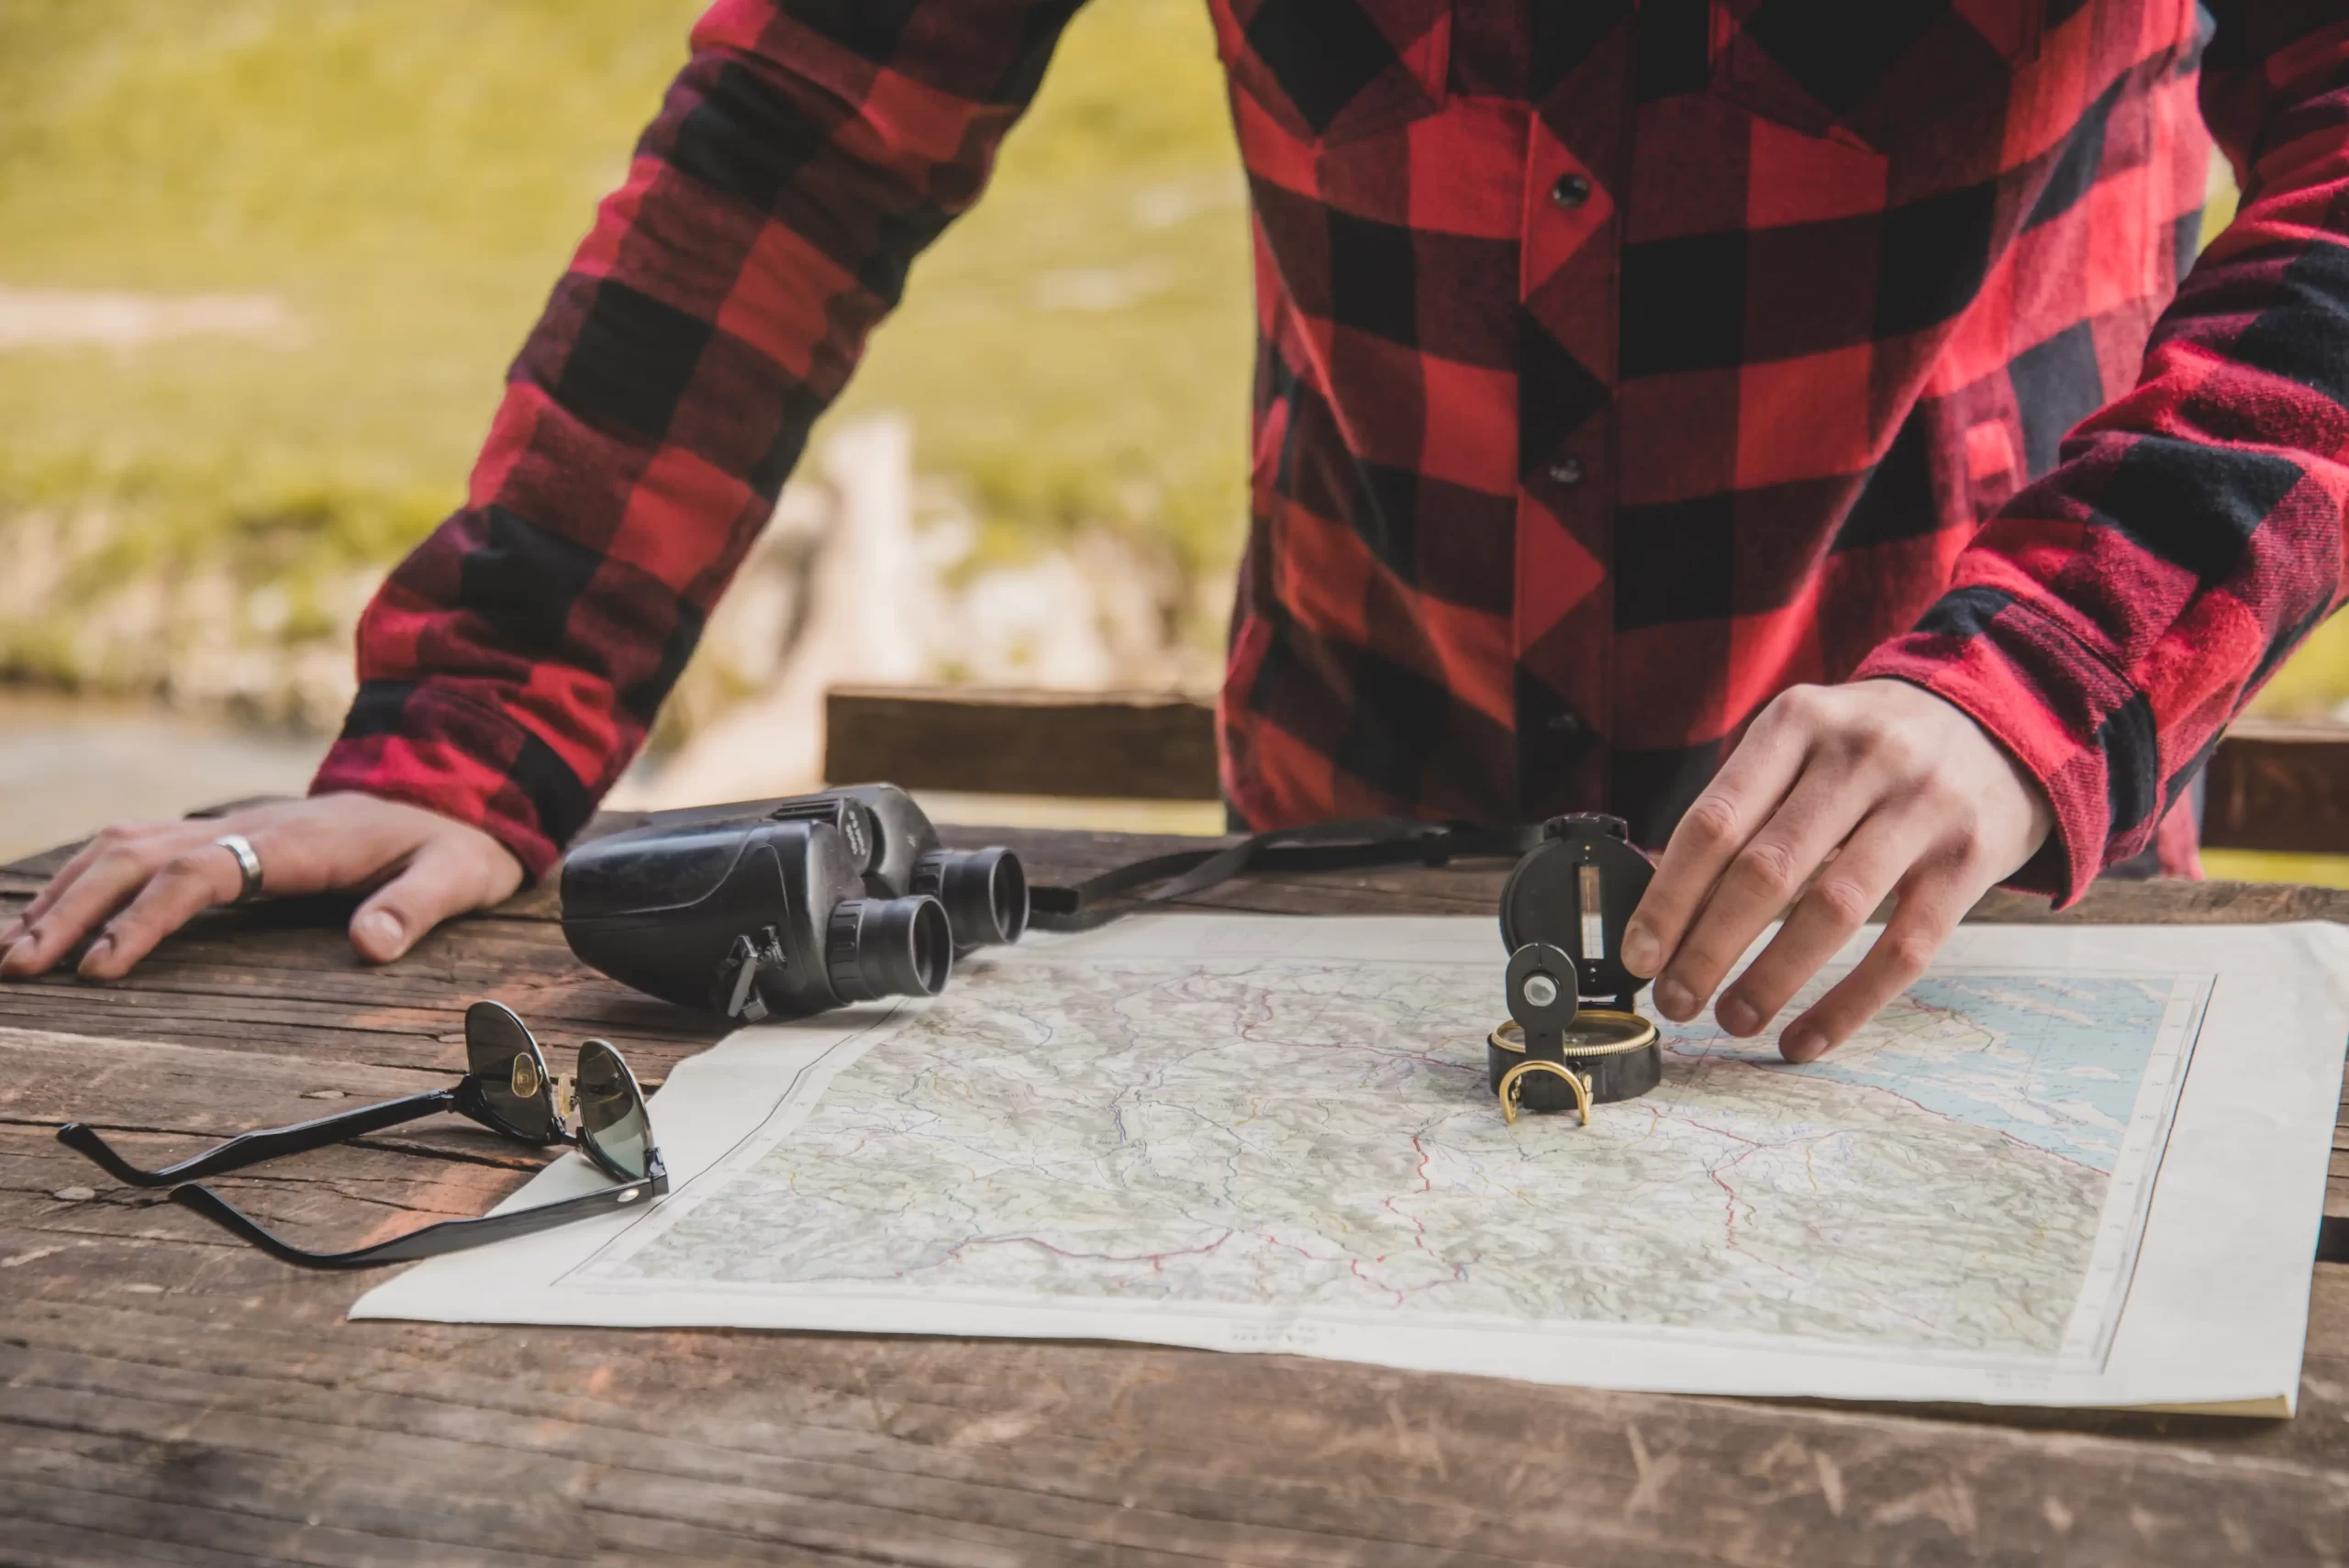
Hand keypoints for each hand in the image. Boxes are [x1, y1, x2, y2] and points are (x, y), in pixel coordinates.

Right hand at [0, 793, 524, 980]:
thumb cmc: (451, 845)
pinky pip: (138, 847)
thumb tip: (370, 946)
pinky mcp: (223, 834)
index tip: (96, 968)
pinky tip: (49, 914)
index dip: (144, 918)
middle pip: (138, 854)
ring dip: (63, 893)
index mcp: (297, 840)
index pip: (200, 873)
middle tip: (17, 967)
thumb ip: (415, 908)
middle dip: (70, 907)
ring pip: (124, 845)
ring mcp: (229, 824)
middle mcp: (248, 824)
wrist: (455, 793)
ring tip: (11, 951)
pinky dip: (84, 877)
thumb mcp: (455, 876)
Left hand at [1619, 680, 2052, 1061]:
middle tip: (1676, 1000)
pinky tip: (1806, 1037)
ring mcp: (1922, 805)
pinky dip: (1848, 1005)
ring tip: (1733, 1020)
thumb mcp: (1804, 744)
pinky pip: (1904, 949)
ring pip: (1832, 911)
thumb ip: (1744, 809)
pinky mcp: (1971, 858)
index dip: (1669, 897)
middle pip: (1765, 869)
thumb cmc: (1870, 750)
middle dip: (1708, 949)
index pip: (1715, 821)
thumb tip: (1667, 913)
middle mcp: (1861, 756)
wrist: (1999, 723)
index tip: (1639, 956)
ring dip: (1770, 979)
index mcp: (1798, 723)